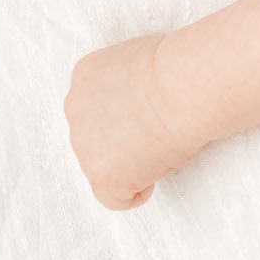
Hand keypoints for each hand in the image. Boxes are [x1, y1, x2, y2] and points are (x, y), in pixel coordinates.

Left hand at [63, 35, 203, 210]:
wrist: (184, 86)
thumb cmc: (179, 67)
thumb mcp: (139, 60)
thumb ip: (127, 85)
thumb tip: (140, 106)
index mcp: (85, 78)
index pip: (98, 106)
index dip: (128, 114)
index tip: (151, 112)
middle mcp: (75, 110)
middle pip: (96, 138)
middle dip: (124, 140)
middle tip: (158, 131)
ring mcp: (85, 146)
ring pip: (105, 167)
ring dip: (131, 163)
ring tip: (162, 143)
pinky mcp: (102, 176)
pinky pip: (115, 198)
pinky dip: (138, 191)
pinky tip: (157, 169)